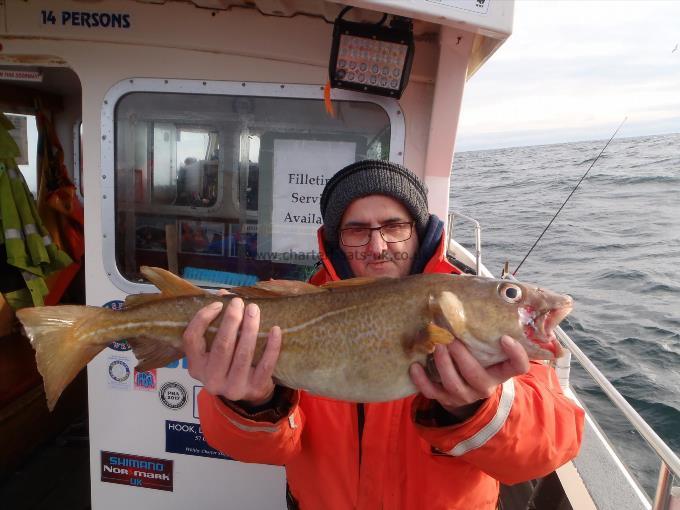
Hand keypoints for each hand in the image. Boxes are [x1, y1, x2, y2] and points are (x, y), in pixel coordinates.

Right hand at [183, 297, 281, 406]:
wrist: (249, 394)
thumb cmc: (229, 364)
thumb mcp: (216, 349)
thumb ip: (217, 322)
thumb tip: (224, 292)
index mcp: (196, 367)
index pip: (191, 339)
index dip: (203, 318)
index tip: (218, 304)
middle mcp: (211, 380)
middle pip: (221, 345)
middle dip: (231, 320)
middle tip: (239, 303)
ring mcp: (233, 387)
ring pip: (243, 354)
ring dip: (250, 328)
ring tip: (254, 310)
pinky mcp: (254, 389)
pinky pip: (265, 365)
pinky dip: (271, 346)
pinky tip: (275, 330)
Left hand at [410, 335, 528, 417]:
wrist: (465, 388)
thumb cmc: (476, 358)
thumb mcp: (485, 349)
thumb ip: (484, 333)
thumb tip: (473, 293)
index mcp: (500, 372)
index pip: (518, 367)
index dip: (516, 354)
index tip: (505, 338)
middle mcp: (485, 386)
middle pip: (477, 376)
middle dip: (462, 357)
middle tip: (451, 339)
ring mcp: (465, 395)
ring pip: (454, 385)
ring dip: (443, 364)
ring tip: (436, 346)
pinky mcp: (445, 399)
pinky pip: (432, 393)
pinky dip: (422, 380)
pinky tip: (415, 366)